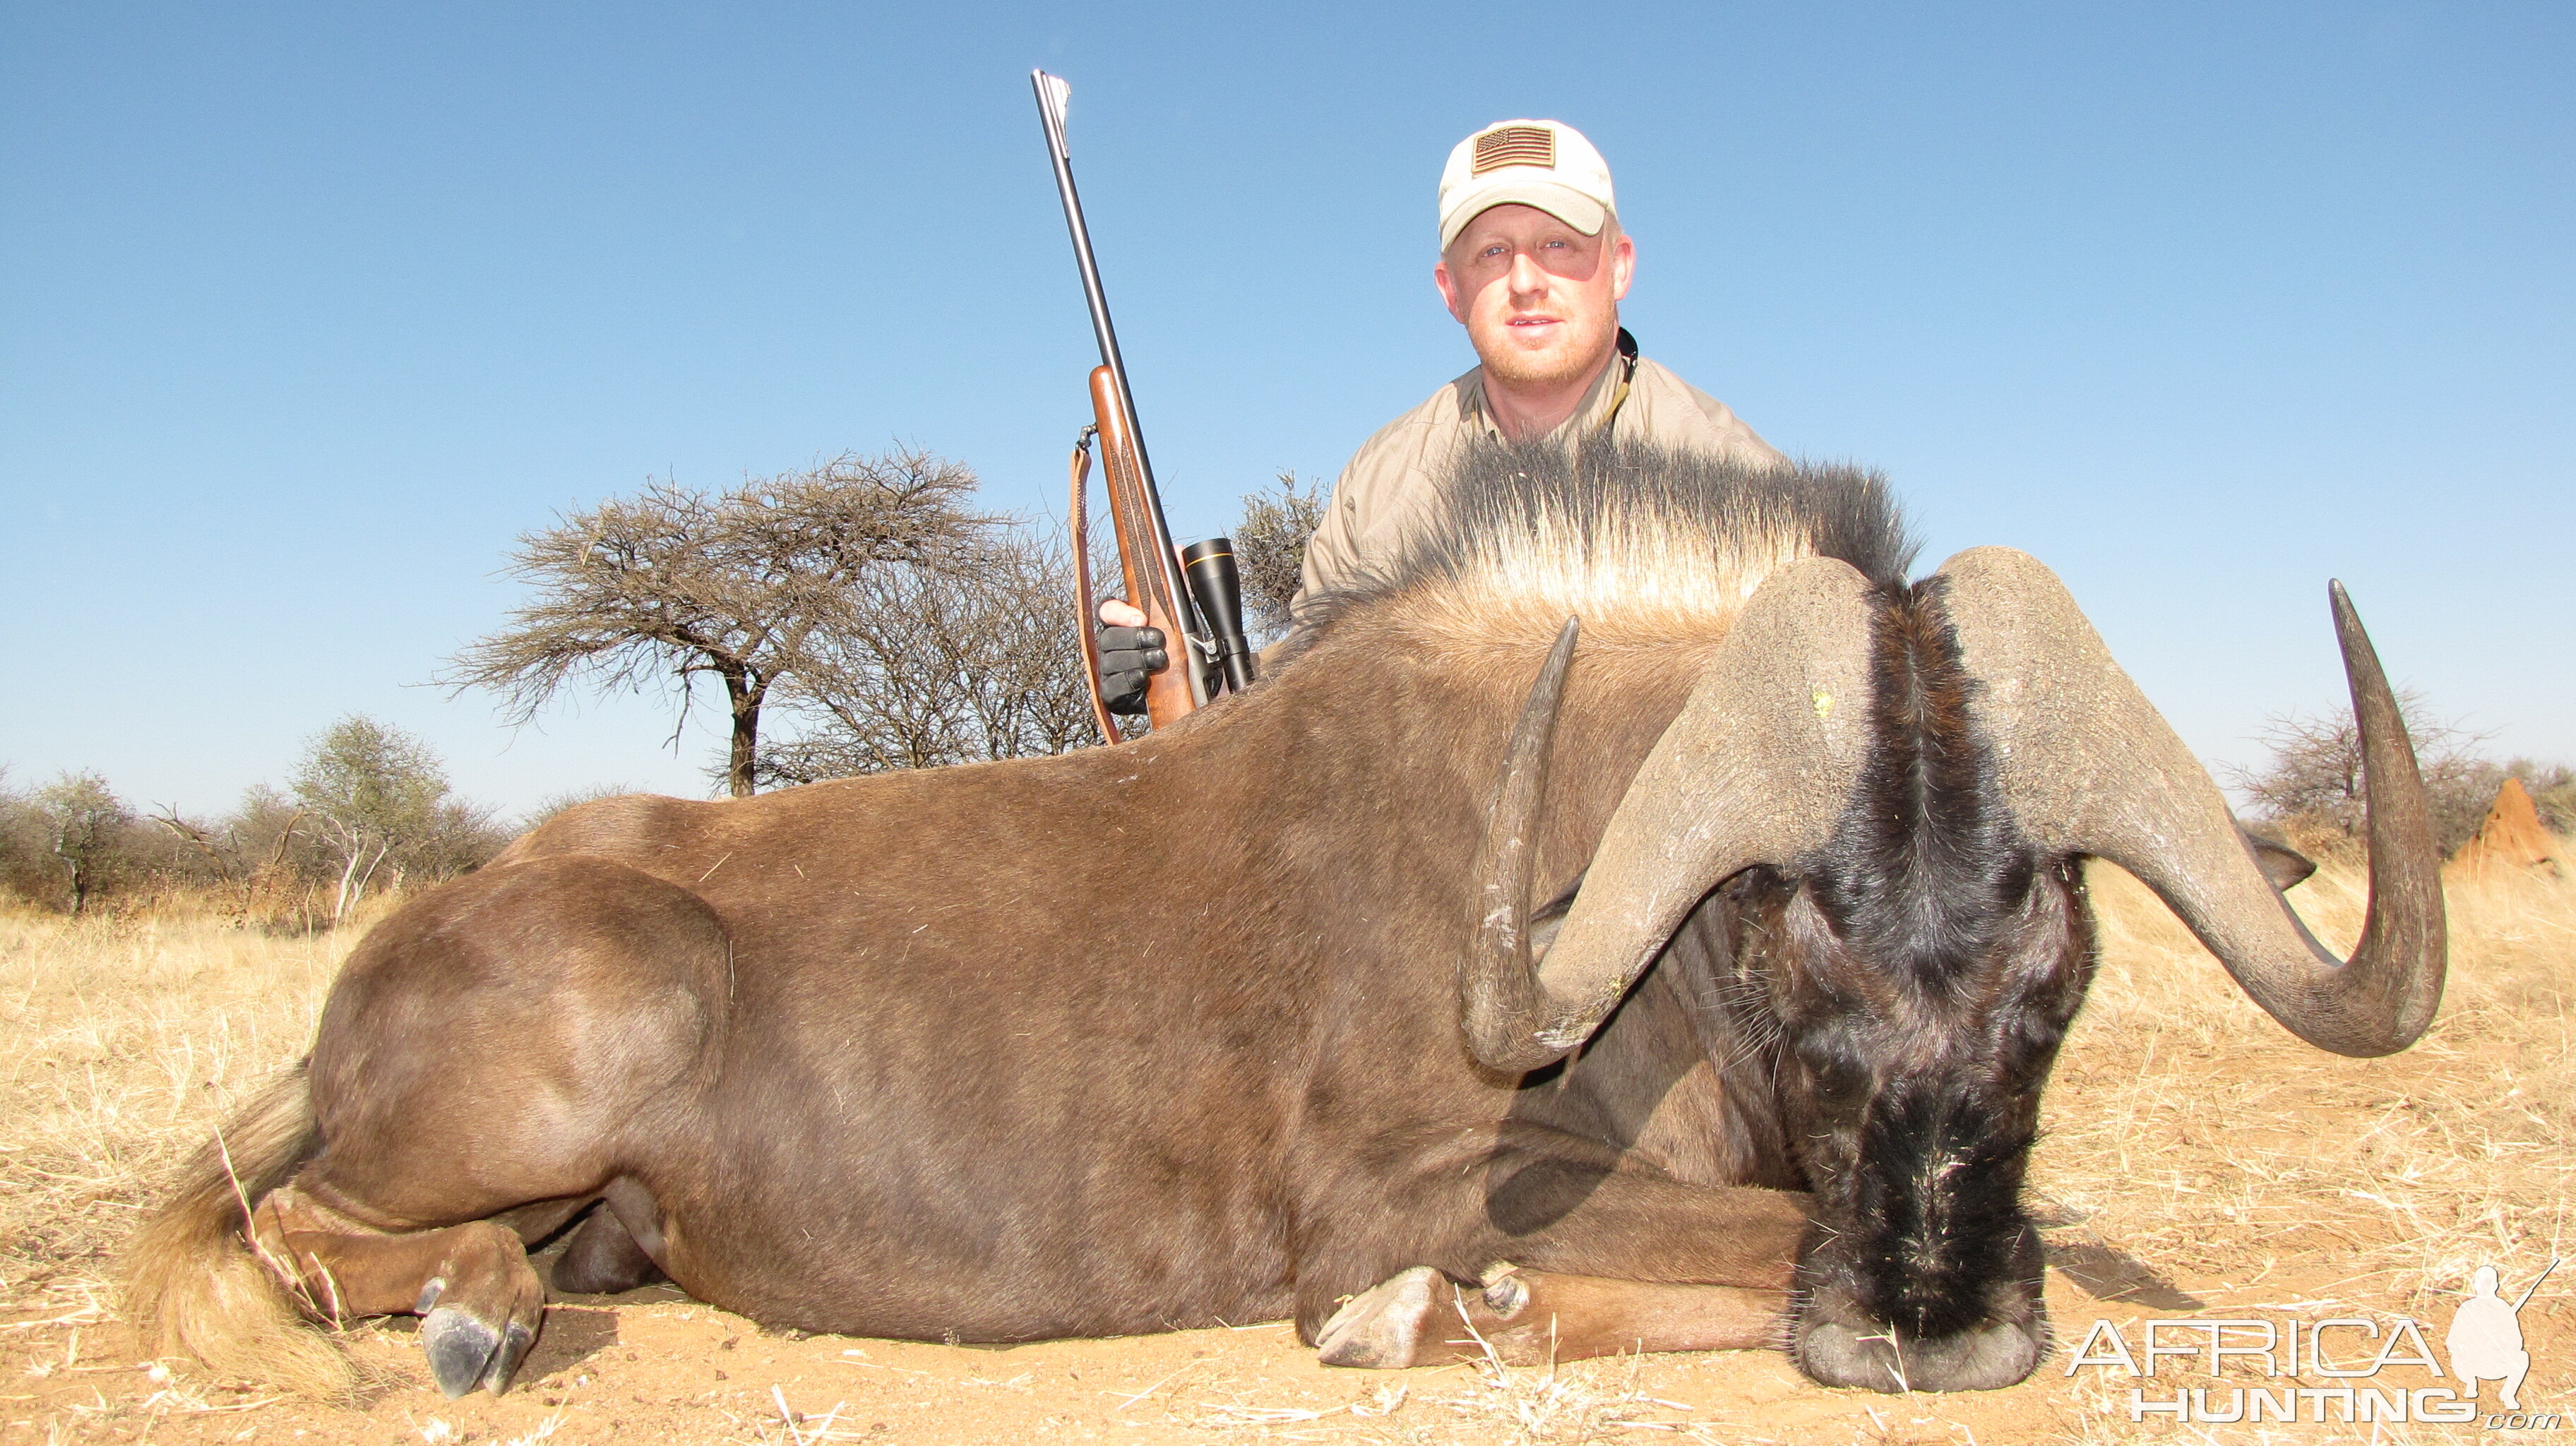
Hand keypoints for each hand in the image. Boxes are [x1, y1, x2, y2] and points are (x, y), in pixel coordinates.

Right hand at [1095, 598, 1164, 715]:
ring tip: (1158, 659)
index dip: (1120, 613)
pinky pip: (1112, 686)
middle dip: (1136, 638)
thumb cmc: (1165, 663)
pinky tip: (1141, 676)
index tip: (1141, 618)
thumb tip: (1152, 616)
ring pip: (1111, 661)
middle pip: (1109, 637)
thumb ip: (1159, 621)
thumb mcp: (1166, 638)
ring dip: (1137, 659)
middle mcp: (1108, 650)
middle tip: (1158, 641)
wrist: (1165, 697)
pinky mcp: (1110, 693)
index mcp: (1119, 629)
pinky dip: (1128, 679)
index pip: (1107, 612)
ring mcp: (1107, 672)